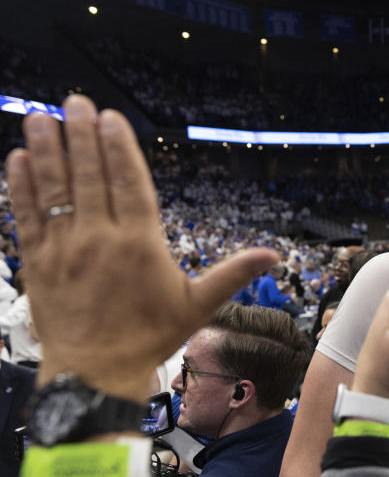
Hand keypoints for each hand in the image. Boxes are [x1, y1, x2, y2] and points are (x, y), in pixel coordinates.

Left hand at [7, 96, 277, 400]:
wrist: (97, 374)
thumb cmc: (151, 337)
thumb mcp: (198, 304)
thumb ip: (233, 273)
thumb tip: (275, 256)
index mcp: (141, 244)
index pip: (128, 182)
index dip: (118, 146)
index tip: (109, 118)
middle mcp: (100, 239)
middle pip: (89, 176)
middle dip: (81, 135)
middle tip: (75, 102)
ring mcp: (65, 250)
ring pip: (55, 189)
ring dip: (48, 149)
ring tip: (42, 115)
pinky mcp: (38, 264)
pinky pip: (27, 216)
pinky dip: (23, 186)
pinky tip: (20, 159)